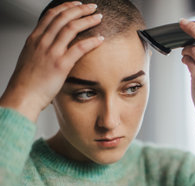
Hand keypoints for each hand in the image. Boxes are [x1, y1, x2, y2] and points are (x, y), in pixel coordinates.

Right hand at [0, 1, 103, 121]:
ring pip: (71, 28)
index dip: (66, 7)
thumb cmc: (27, 82)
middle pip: (63, 17)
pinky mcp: (60, 65)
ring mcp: (51, 52)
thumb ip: (41, 49)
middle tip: (92, 7)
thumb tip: (50, 46)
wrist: (22, 96)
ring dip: (87, 20)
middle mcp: (42, 42)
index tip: (77, 4)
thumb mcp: (31, 59)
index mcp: (34, 39)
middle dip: (80, 9)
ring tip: (98, 17)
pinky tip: (100, 38)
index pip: (51, 15)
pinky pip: (79, 48)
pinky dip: (91, 41)